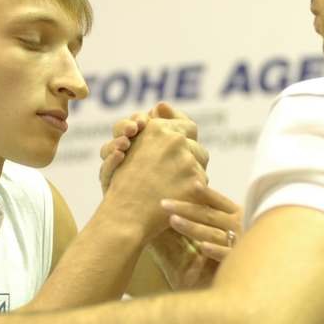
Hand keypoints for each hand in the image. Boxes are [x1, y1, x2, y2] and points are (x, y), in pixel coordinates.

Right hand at [100, 103, 208, 238]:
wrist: (125, 217)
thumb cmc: (121, 185)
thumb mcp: (128, 149)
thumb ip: (149, 127)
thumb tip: (162, 106)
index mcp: (156, 129)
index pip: (185, 125)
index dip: (184, 134)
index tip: (179, 144)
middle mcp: (174, 140)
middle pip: (195, 144)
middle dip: (188, 154)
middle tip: (174, 169)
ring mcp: (187, 161)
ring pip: (200, 162)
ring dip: (191, 172)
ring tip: (172, 186)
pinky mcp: (196, 182)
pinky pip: (202, 183)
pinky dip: (194, 191)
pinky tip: (179, 198)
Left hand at [161, 183, 241, 261]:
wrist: (257, 267)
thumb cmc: (241, 241)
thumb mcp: (231, 223)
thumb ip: (213, 212)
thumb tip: (188, 197)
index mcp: (236, 213)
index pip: (217, 200)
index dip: (204, 192)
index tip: (187, 184)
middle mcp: (238, 225)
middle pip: (208, 215)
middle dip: (184, 208)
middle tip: (163, 204)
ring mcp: (239, 243)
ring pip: (213, 233)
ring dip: (192, 227)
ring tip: (172, 220)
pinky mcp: (239, 261)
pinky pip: (226, 255)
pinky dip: (216, 250)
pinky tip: (202, 247)